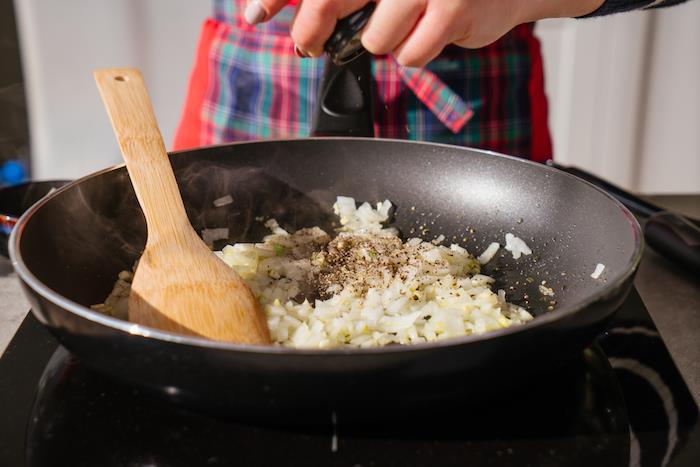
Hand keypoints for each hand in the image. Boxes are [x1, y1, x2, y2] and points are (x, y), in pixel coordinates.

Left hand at [244, 0, 603, 66]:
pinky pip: (410, 56)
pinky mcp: (452, 9)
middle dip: (310, 28)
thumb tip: (303, 19)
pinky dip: (414, 53)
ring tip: (403, 26)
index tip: (255, 13)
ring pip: (374, 40)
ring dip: (383, 42)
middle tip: (304, 43)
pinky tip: (430, 33)